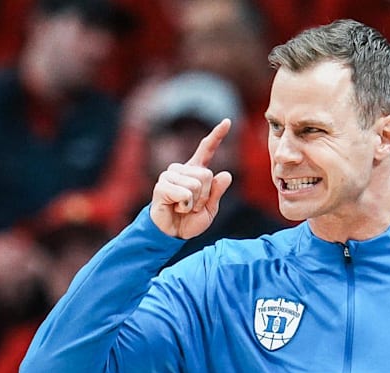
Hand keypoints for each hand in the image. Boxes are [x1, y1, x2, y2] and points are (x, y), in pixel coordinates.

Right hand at [151, 118, 233, 238]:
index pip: (207, 149)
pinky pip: (185, 194)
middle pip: (207, 175)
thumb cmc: (190, 220)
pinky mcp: (162, 186)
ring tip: (184, 207)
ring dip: (195, 203)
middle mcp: (182, 169)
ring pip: (197, 184)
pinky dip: (186, 206)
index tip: (227, 121)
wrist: (172, 234)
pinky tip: (176, 208)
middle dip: (206, 197)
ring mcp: (170, 176)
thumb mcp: (211, 209)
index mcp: (195, 171)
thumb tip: (226, 174)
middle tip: (194, 206)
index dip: (217, 135)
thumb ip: (218, 192)